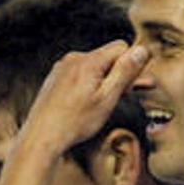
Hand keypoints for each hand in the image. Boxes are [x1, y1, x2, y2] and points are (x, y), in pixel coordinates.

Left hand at [19, 41, 149, 152]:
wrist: (42, 136)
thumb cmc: (74, 122)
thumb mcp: (107, 98)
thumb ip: (125, 72)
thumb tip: (141, 50)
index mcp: (87, 62)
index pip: (121, 47)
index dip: (132, 64)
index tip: (134, 83)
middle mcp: (73, 60)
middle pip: (107, 57)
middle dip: (120, 73)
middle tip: (129, 92)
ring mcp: (62, 68)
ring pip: (94, 67)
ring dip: (106, 80)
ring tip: (110, 100)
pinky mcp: (56, 78)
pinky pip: (80, 74)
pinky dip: (90, 84)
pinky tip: (92, 100)